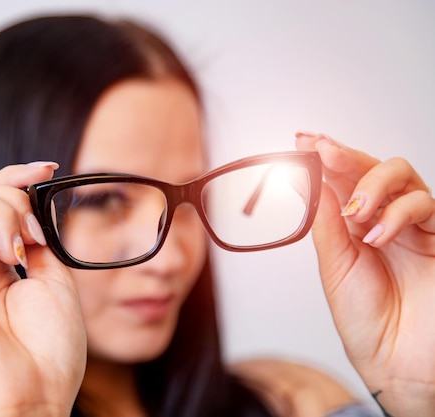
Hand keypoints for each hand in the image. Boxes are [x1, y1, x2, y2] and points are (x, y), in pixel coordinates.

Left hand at [295, 132, 434, 416]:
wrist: (397, 363)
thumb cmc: (366, 321)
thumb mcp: (335, 265)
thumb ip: (326, 221)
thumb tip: (306, 179)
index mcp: (354, 227)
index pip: (342, 180)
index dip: (324, 158)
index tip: (302, 141)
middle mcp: (384, 221)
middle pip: (372, 168)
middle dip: (345, 155)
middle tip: (321, 150)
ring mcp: (413, 227)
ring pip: (403, 175)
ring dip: (371, 185)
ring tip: (354, 214)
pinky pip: (425, 203)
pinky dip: (396, 212)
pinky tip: (375, 234)